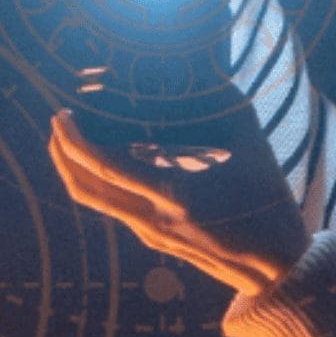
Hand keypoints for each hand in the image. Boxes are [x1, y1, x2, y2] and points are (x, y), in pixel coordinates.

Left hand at [48, 110, 307, 293]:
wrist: (276, 269)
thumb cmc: (270, 206)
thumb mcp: (252, 147)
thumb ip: (223, 106)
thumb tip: (203, 66)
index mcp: (174, 195)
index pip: (104, 167)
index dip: (74, 140)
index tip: (61, 114)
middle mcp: (153, 219)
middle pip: (84, 187)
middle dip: (61, 152)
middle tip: (59, 121)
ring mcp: (151, 234)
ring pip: (94, 201)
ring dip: (74, 169)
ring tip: (73, 139)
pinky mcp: (156, 240)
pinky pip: (113, 207)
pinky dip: (99, 180)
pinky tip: (109, 159)